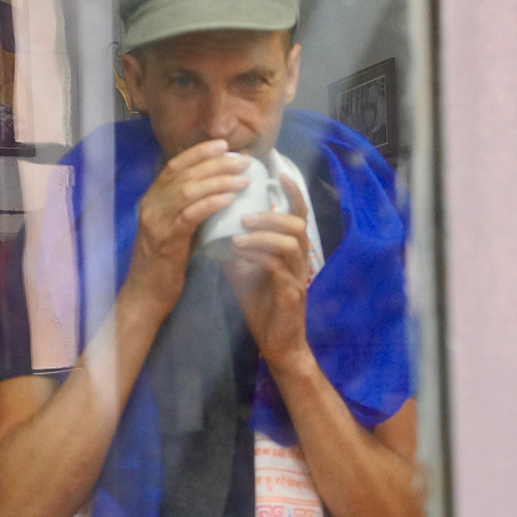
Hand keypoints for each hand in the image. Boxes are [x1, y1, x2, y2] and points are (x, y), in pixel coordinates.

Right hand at [122, 140, 249, 314]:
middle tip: (243, 161)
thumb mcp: (175, 230)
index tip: (224, 146)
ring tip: (243, 178)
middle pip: (184, 174)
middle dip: (216, 164)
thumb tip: (221, 195)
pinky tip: (229, 198)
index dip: (199, 153)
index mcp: (152, 200)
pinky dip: (211, 203)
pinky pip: (190, 214)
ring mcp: (156, 222)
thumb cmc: (164, 264)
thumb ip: (190, 211)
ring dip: (219, 181)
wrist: (145, 294)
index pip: (175, 166)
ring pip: (188, 190)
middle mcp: (151, 206)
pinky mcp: (166, 240)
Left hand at [223, 174, 312, 371]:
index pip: (298, 214)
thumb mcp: (245, 271)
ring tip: (239, 231)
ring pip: (290, 242)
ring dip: (264, 232)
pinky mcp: (291, 293)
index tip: (276, 173)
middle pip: (297, 223)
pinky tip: (239, 252)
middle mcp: (301, 259)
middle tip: (244, 213)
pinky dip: (258, 254)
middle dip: (271, 213)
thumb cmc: (263, 305)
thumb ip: (236, 248)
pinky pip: (278, 266)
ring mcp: (298, 276)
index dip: (292, 192)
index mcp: (293, 250)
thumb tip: (215, 226)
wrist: (276, 343)